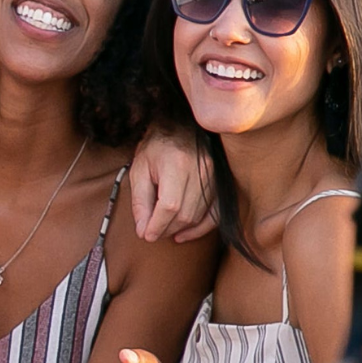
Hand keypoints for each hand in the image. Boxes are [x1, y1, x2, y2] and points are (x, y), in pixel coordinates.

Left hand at [130, 128, 218, 242]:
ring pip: (198, 216)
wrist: (182, 127)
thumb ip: (140, 201)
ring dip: (179, 229)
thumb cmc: (156, 148)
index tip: (145, 235)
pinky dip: (200, 228)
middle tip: (150, 232)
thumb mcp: (139, 170)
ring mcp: (215, 177)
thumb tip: (142, 230)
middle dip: (165, 229)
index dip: (157, 225)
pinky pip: (215, 214)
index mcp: (177, 164)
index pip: (169, 205)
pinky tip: (183, 234)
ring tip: (163, 231)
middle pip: (185, 214)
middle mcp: (201, 170)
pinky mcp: (222, 184)